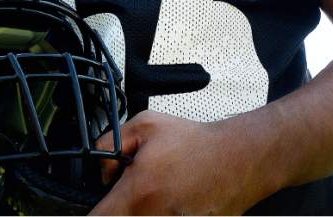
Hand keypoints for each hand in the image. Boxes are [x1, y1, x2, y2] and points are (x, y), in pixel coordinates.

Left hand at [90, 110, 253, 215]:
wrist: (238, 159)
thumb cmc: (197, 144)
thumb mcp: (146, 124)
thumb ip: (110, 144)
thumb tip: (102, 171)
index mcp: (138, 193)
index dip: (94, 210)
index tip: (99, 202)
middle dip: (118, 206)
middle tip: (132, 189)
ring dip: (140, 208)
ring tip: (156, 191)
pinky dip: (160, 210)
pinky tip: (173, 197)